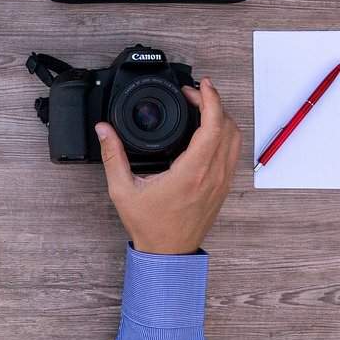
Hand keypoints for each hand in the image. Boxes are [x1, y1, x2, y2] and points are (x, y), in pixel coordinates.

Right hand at [96, 77, 240, 254]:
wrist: (168, 254)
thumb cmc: (150, 225)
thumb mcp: (123, 190)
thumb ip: (113, 156)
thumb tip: (104, 130)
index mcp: (192, 172)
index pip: (212, 126)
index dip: (210, 99)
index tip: (200, 85)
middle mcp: (212, 175)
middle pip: (228, 127)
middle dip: (214, 103)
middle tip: (194, 93)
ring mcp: (221, 182)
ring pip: (235, 139)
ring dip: (222, 118)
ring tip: (203, 108)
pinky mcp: (223, 188)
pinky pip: (233, 153)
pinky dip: (225, 135)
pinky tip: (208, 132)